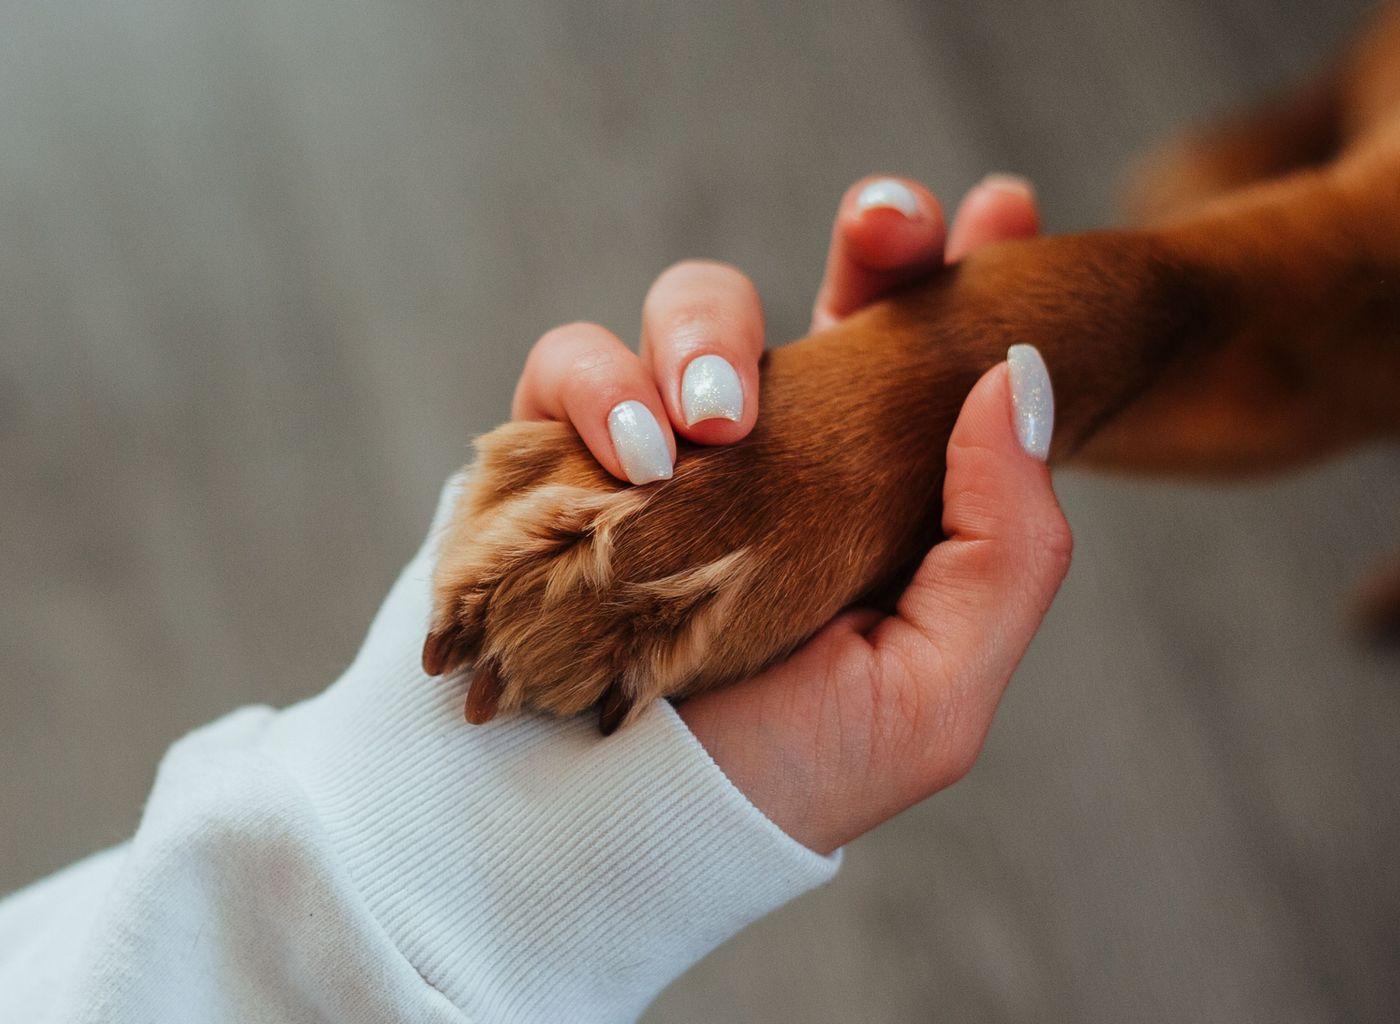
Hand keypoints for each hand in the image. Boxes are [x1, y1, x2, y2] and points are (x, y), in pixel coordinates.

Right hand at [511, 174, 1067, 852]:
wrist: (603, 842)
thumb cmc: (774, 778)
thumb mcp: (930, 694)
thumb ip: (1004, 548)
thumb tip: (1020, 378)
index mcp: (870, 497)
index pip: (928, 362)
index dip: (965, 275)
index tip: (1005, 208)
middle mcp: (773, 456)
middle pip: (826, 295)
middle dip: (870, 239)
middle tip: (889, 224)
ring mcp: (664, 447)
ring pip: (690, 307)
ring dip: (705, 332)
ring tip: (708, 424)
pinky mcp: (559, 454)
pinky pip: (569, 363)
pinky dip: (597, 387)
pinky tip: (633, 455)